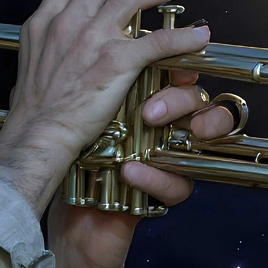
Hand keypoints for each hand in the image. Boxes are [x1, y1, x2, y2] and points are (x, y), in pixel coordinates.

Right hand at [0, 0, 211, 214]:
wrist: (38, 134)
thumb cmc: (32, 113)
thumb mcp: (25, 68)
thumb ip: (42, 52)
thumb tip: (48, 57)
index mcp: (43, 24)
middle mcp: (68, 23)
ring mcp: (93, 39)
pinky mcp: (118, 61)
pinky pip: (159, 40)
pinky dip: (183, 36)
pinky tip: (197, 37)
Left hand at [48, 68, 236, 267]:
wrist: (65, 218)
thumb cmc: (71, 160)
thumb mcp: (79, 116)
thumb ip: (95, 85)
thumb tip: (100, 49)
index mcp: (146, 102)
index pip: (178, 76)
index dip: (180, 67)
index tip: (165, 63)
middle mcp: (163, 129)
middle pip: (198, 102)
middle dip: (181, 99)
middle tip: (150, 110)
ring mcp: (168, 161)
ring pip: (202, 140)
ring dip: (186, 129)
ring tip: (151, 129)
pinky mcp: (164, 194)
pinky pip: (181, 185)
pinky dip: (157, 178)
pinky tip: (130, 171)